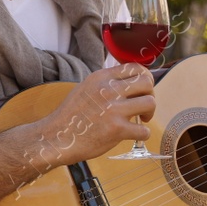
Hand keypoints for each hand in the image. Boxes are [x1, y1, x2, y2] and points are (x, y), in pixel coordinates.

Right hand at [35, 64, 156, 165]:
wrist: (56, 137)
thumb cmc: (71, 116)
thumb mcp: (85, 88)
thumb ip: (105, 83)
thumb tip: (128, 81)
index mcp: (101, 78)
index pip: (135, 67)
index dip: (144, 78)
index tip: (141, 90)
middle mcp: (108, 90)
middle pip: (147, 82)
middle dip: (150, 94)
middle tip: (143, 105)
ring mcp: (113, 110)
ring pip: (150, 103)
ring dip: (149, 113)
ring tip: (140, 119)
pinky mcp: (117, 130)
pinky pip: (144, 130)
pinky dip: (143, 134)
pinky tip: (133, 135)